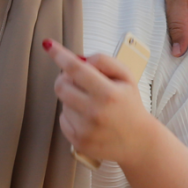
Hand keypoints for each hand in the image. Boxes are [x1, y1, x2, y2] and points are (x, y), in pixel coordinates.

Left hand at [44, 40, 157, 166]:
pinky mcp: (78, 142)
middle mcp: (95, 112)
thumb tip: (78, 58)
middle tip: (78, 81)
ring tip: (91, 105)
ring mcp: (85, 129)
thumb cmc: (129, 105)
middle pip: (61, 86)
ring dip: (72, 99)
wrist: (139, 141)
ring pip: (62, 102)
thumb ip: (104, 61)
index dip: (60, 56)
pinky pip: (63, 119)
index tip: (48, 45)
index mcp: (108, 93)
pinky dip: (72, 116)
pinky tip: (88, 119)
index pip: (77, 69)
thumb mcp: (126, 77)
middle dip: (66, 79)